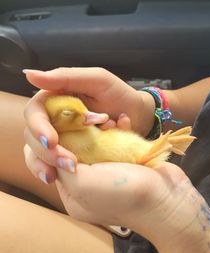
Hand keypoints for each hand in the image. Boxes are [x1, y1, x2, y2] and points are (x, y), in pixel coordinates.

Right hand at [23, 67, 154, 182]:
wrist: (138, 116)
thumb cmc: (119, 94)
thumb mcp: (97, 80)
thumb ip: (65, 77)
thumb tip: (29, 75)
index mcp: (55, 99)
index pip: (35, 113)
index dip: (38, 127)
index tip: (51, 141)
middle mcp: (53, 118)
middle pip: (33, 136)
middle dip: (46, 151)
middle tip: (68, 163)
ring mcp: (61, 136)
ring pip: (37, 152)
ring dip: (47, 164)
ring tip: (64, 174)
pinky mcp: (69, 151)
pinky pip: (52, 163)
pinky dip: (53, 170)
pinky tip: (57, 178)